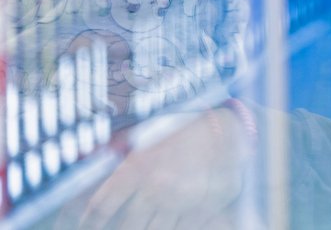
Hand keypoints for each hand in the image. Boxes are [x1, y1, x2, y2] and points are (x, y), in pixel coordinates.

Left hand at [57, 109, 249, 228]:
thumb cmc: (182, 130)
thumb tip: (87, 162)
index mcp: (138, 166)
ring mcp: (183, 200)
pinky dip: (175, 226)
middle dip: (122, 228)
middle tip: (121, 225)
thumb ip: (116, 152)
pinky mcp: (206, 208)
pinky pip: (183, 229)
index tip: (86, 225)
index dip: (90, 221)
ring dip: (149, 228)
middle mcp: (157, 186)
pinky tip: (171, 219)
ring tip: (148, 222)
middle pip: (127, 226)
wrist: (228, 128)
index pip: (101, 206)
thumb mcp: (146, 135)